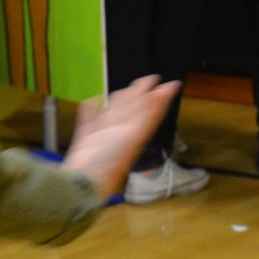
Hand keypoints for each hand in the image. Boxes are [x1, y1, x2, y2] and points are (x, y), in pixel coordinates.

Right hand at [62, 75, 182, 200]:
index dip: (162, 98)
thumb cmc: (111, 160)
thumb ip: (145, 114)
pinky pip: (89, 121)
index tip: (172, 84)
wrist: (87, 180)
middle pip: (134, 109)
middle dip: (141, 94)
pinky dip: (89, 111)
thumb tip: (158, 94)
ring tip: (121, 92)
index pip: (152, 111)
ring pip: (113, 114)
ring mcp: (103, 136)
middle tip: (152, 78)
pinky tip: (91, 101)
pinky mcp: (86, 139)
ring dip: (119, 101)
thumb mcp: (134, 134)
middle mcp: (121, 133)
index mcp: (135, 132)